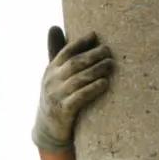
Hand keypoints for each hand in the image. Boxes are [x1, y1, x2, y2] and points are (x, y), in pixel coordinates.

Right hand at [32, 26, 113, 152]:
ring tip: (111, 64)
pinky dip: (93, 89)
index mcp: (50, 71)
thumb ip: (60, 59)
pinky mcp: (63, 111)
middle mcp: (52, 81)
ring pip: (79, 79)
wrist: (47, 131)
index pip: (65, 52)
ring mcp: (56, 96)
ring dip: (96, 70)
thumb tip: (56, 28)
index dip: (80, 43)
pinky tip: (104, 83)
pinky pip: (80, 97)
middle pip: (75, 64)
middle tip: (108, 50)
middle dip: (92, 55)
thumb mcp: (54, 80)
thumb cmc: (57, 101)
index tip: (95, 35)